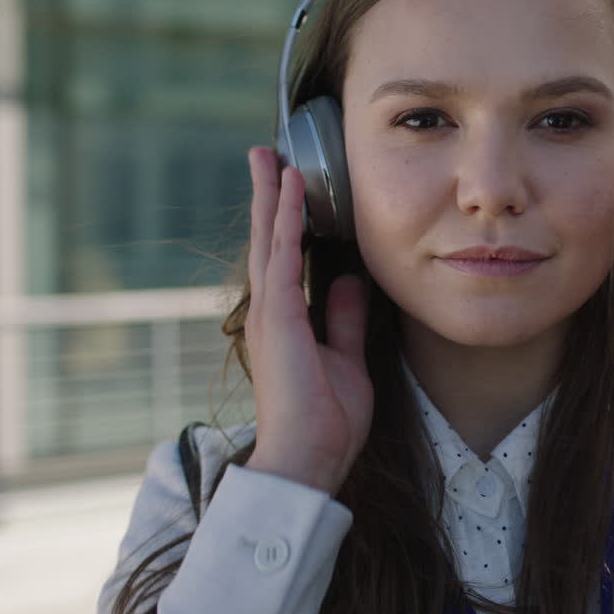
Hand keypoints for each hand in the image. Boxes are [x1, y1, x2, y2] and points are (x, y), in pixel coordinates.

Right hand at [242, 146, 372, 493]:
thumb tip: (350, 282)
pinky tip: (292, 189)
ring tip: (268, 156)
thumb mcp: (345, 358)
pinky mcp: (279, 318)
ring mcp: (272, 313)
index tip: (287, 185)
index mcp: (286, 321)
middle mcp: (272, 311)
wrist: (308, 458)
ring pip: (269, 239)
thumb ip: (344, 319)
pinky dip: (288, 220)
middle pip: (268, 240)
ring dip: (272, 195)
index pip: (284, 258)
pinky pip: (283, 257)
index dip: (285, 220)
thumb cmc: (325, 420)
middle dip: (267, 195)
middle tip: (263, 155)